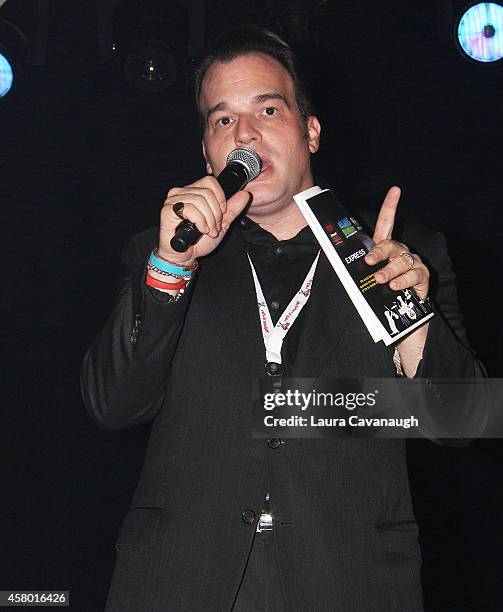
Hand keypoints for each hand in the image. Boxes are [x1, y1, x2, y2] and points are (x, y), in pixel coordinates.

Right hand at [157, 175, 250, 264]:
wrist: (184, 256)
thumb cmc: (198, 241)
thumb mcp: (221, 223)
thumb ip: (232, 209)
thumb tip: (245, 194)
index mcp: (192, 192)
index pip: (209, 181)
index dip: (220, 197)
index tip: (222, 213)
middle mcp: (181, 192)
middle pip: (207, 192)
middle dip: (215, 213)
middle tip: (214, 228)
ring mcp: (173, 200)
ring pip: (200, 200)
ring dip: (208, 219)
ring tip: (208, 231)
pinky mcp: (167, 210)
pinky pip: (190, 209)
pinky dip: (200, 221)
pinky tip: (200, 230)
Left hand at [364, 186, 429, 376]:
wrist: (397, 326)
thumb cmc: (375, 302)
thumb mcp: (360, 284)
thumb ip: (351, 271)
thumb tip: (327, 257)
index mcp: (384, 253)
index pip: (387, 225)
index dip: (391, 207)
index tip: (395, 190)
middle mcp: (400, 255)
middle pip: (392, 244)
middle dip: (379, 251)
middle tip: (368, 262)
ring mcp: (412, 266)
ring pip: (403, 259)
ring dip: (390, 269)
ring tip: (380, 280)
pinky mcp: (422, 281)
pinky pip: (415, 274)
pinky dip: (404, 280)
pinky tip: (395, 286)